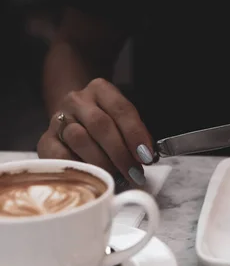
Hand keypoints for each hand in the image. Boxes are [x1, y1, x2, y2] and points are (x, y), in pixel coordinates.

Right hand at [37, 78, 155, 185]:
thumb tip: (146, 157)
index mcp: (101, 90)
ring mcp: (58, 118)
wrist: (74, 121)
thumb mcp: (124, 122)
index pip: (121, 109)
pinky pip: (60, 155)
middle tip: (133, 172)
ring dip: (101, 161)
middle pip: (100, 124)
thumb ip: (136, 135)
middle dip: (120, 152)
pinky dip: (79, 167)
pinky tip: (92, 175)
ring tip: (115, 175)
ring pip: (79, 138)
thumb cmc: (107, 125)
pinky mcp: (45, 140)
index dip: (135, 134)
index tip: (146, 156)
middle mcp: (77, 100)